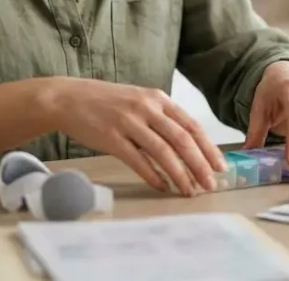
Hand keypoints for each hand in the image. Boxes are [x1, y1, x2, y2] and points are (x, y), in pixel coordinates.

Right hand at [46, 78, 225, 196]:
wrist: (68, 98)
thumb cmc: (106, 102)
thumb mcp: (139, 100)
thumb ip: (161, 117)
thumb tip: (186, 144)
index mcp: (158, 99)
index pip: (191, 125)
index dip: (208, 147)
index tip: (220, 165)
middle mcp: (147, 108)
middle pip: (182, 139)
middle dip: (200, 164)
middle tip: (210, 184)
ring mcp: (129, 122)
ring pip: (163, 152)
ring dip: (180, 174)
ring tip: (189, 190)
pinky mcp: (111, 137)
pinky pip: (137, 160)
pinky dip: (152, 175)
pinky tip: (162, 186)